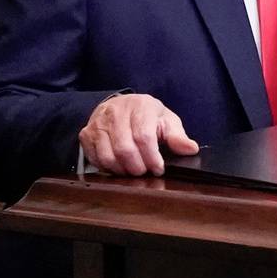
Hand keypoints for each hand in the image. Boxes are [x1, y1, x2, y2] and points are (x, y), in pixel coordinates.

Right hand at [79, 93, 198, 175]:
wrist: (120, 106)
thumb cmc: (147, 117)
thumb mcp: (166, 122)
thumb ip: (177, 136)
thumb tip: (190, 149)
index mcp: (140, 106)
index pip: (144, 136)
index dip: (152, 158)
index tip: (158, 169)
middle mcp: (116, 112)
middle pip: (125, 149)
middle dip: (138, 167)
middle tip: (145, 172)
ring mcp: (98, 123)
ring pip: (108, 156)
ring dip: (123, 170)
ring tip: (133, 170)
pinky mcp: (86, 134)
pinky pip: (95, 158)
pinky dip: (108, 168)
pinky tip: (119, 166)